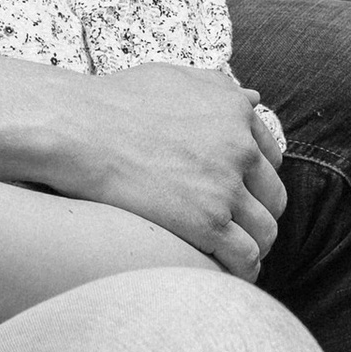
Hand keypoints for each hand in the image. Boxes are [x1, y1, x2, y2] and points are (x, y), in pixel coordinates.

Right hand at [0, 54, 285, 275]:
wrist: (77, 129)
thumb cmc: (113, 102)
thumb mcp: (174, 78)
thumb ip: (217, 88)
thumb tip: (253, 98)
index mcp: (235, 110)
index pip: (269, 158)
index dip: (253, 181)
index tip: (236, 197)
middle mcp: (240, 146)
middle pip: (273, 197)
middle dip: (256, 216)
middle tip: (233, 231)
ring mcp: (226, 185)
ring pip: (265, 231)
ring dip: (252, 247)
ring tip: (229, 258)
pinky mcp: (208, 221)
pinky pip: (246, 256)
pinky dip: (241, 269)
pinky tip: (223, 273)